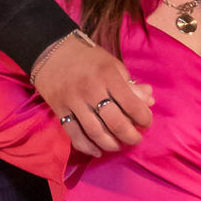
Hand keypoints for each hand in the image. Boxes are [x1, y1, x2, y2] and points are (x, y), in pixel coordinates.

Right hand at [31, 29, 152, 158]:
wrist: (50, 50)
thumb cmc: (87, 57)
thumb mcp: (113, 64)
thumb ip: (131, 85)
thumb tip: (150, 101)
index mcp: (108, 75)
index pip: (131, 104)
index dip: (143, 118)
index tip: (146, 122)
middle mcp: (91, 89)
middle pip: (115, 122)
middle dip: (130, 136)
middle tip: (136, 139)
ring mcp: (73, 101)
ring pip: (95, 132)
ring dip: (110, 144)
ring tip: (118, 145)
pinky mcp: (59, 109)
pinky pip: (74, 134)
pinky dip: (87, 146)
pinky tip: (97, 150)